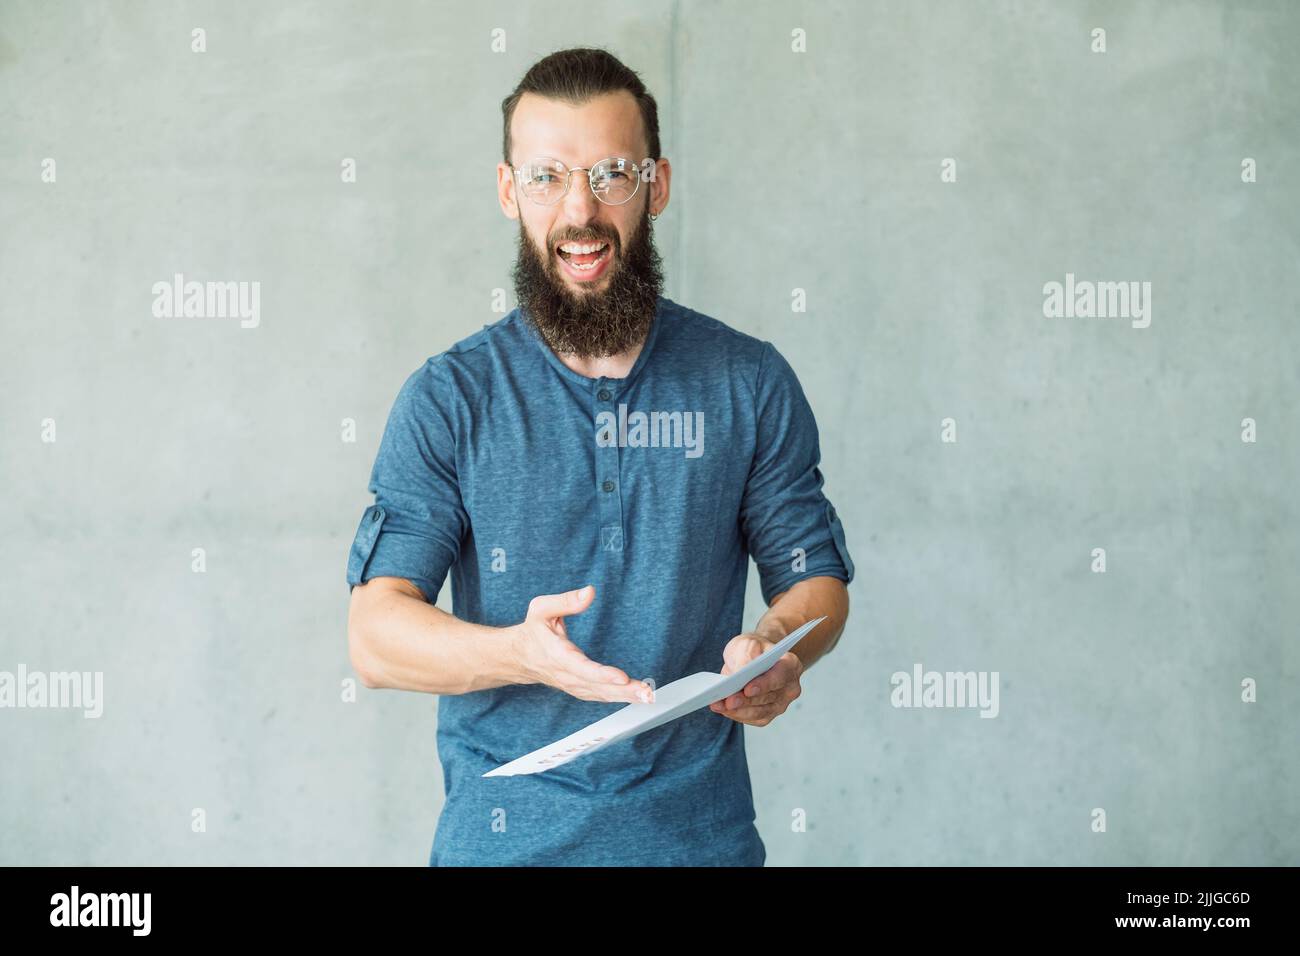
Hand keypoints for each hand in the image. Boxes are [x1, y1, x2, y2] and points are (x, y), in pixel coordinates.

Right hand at [511, 585, 653, 703]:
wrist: (518, 657)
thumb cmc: (532, 631)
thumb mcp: (541, 608)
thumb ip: (566, 600)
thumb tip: (590, 592)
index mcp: (557, 654)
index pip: (581, 667)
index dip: (602, 674)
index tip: (622, 677)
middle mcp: (565, 674)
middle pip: (596, 686)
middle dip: (623, 691)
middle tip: (646, 693)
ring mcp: (572, 684)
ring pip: (600, 694)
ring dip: (625, 697)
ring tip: (647, 696)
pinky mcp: (578, 688)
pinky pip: (599, 696)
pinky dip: (617, 698)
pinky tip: (634, 696)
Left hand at [709, 633, 802, 725]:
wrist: (754, 657)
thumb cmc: (753, 649)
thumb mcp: (748, 643)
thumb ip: (746, 655)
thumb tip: (739, 673)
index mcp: (790, 665)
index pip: (780, 676)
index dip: (764, 684)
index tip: (747, 689)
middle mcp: (790, 687)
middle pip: (768, 697)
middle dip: (746, 700)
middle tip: (728, 701)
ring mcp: (781, 703)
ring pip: (760, 712)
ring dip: (738, 710)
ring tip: (719, 705)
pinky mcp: (769, 714)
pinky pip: (753, 719)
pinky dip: (737, 715)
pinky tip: (722, 709)